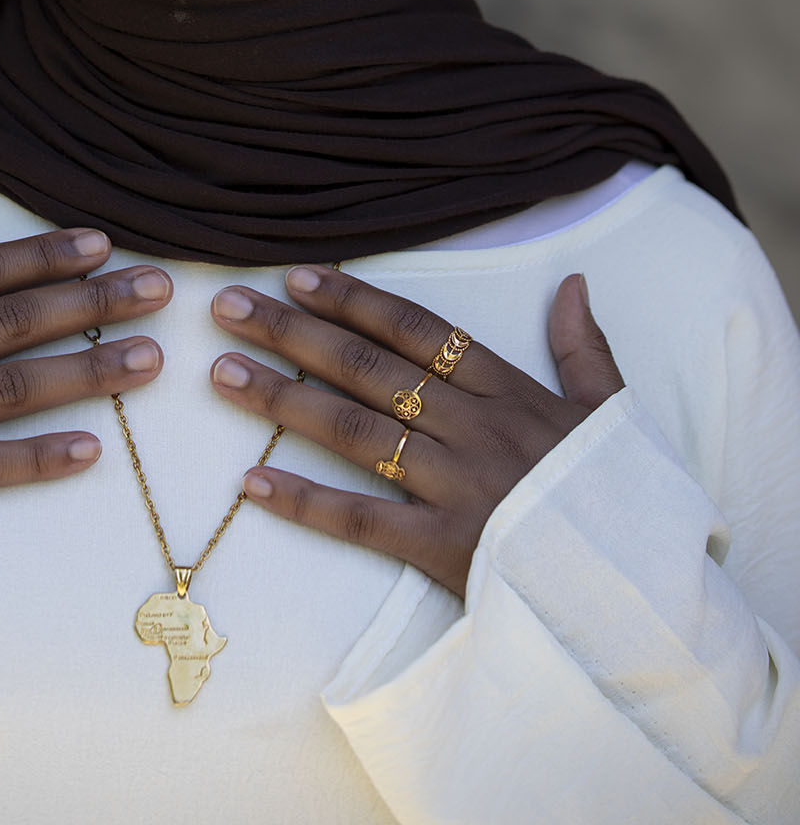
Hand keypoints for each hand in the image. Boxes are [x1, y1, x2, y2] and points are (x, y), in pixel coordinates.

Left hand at [209, 266, 622, 597]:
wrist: (644, 593)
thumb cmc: (620, 498)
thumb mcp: (611, 413)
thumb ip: (583, 347)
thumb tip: (571, 282)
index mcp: (510, 391)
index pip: (417, 330)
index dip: (353, 299)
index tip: (296, 274)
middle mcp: (475, 429)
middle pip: (369, 368)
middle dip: (292, 332)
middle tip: (227, 306)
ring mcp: (457, 488)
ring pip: (355, 430)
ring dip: (281, 399)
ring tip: (221, 373)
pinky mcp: (446, 550)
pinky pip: (363, 521)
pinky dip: (304, 501)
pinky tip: (249, 482)